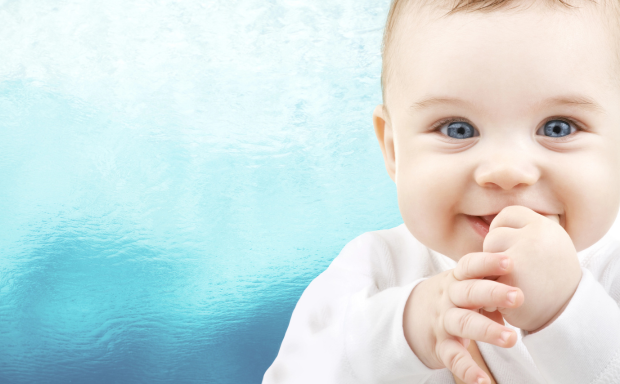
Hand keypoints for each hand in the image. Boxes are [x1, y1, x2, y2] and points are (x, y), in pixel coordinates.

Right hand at [403, 252, 523, 383]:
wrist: (410, 316)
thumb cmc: (452, 297)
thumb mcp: (464, 283)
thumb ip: (488, 282)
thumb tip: (525, 284)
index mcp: (456, 279)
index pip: (469, 266)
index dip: (487, 262)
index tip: (509, 262)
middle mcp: (448, 298)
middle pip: (468, 292)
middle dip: (493, 293)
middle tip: (518, 297)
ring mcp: (443, 322)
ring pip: (463, 323)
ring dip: (487, 330)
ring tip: (511, 339)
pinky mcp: (440, 346)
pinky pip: (453, 357)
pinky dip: (467, 370)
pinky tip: (483, 381)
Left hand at [484, 206, 581, 331]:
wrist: (567, 315)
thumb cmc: (552, 279)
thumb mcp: (549, 245)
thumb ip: (525, 231)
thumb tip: (490, 219)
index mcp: (545, 226)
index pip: (508, 214)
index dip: (503, 229)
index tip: (510, 246)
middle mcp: (535, 238)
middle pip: (494, 235)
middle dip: (497, 253)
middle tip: (514, 271)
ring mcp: (521, 257)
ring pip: (486, 256)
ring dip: (491, 271)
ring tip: (512, 283)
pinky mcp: (508, 279)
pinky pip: (484, 277)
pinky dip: (490, 289)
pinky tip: (507, 298)